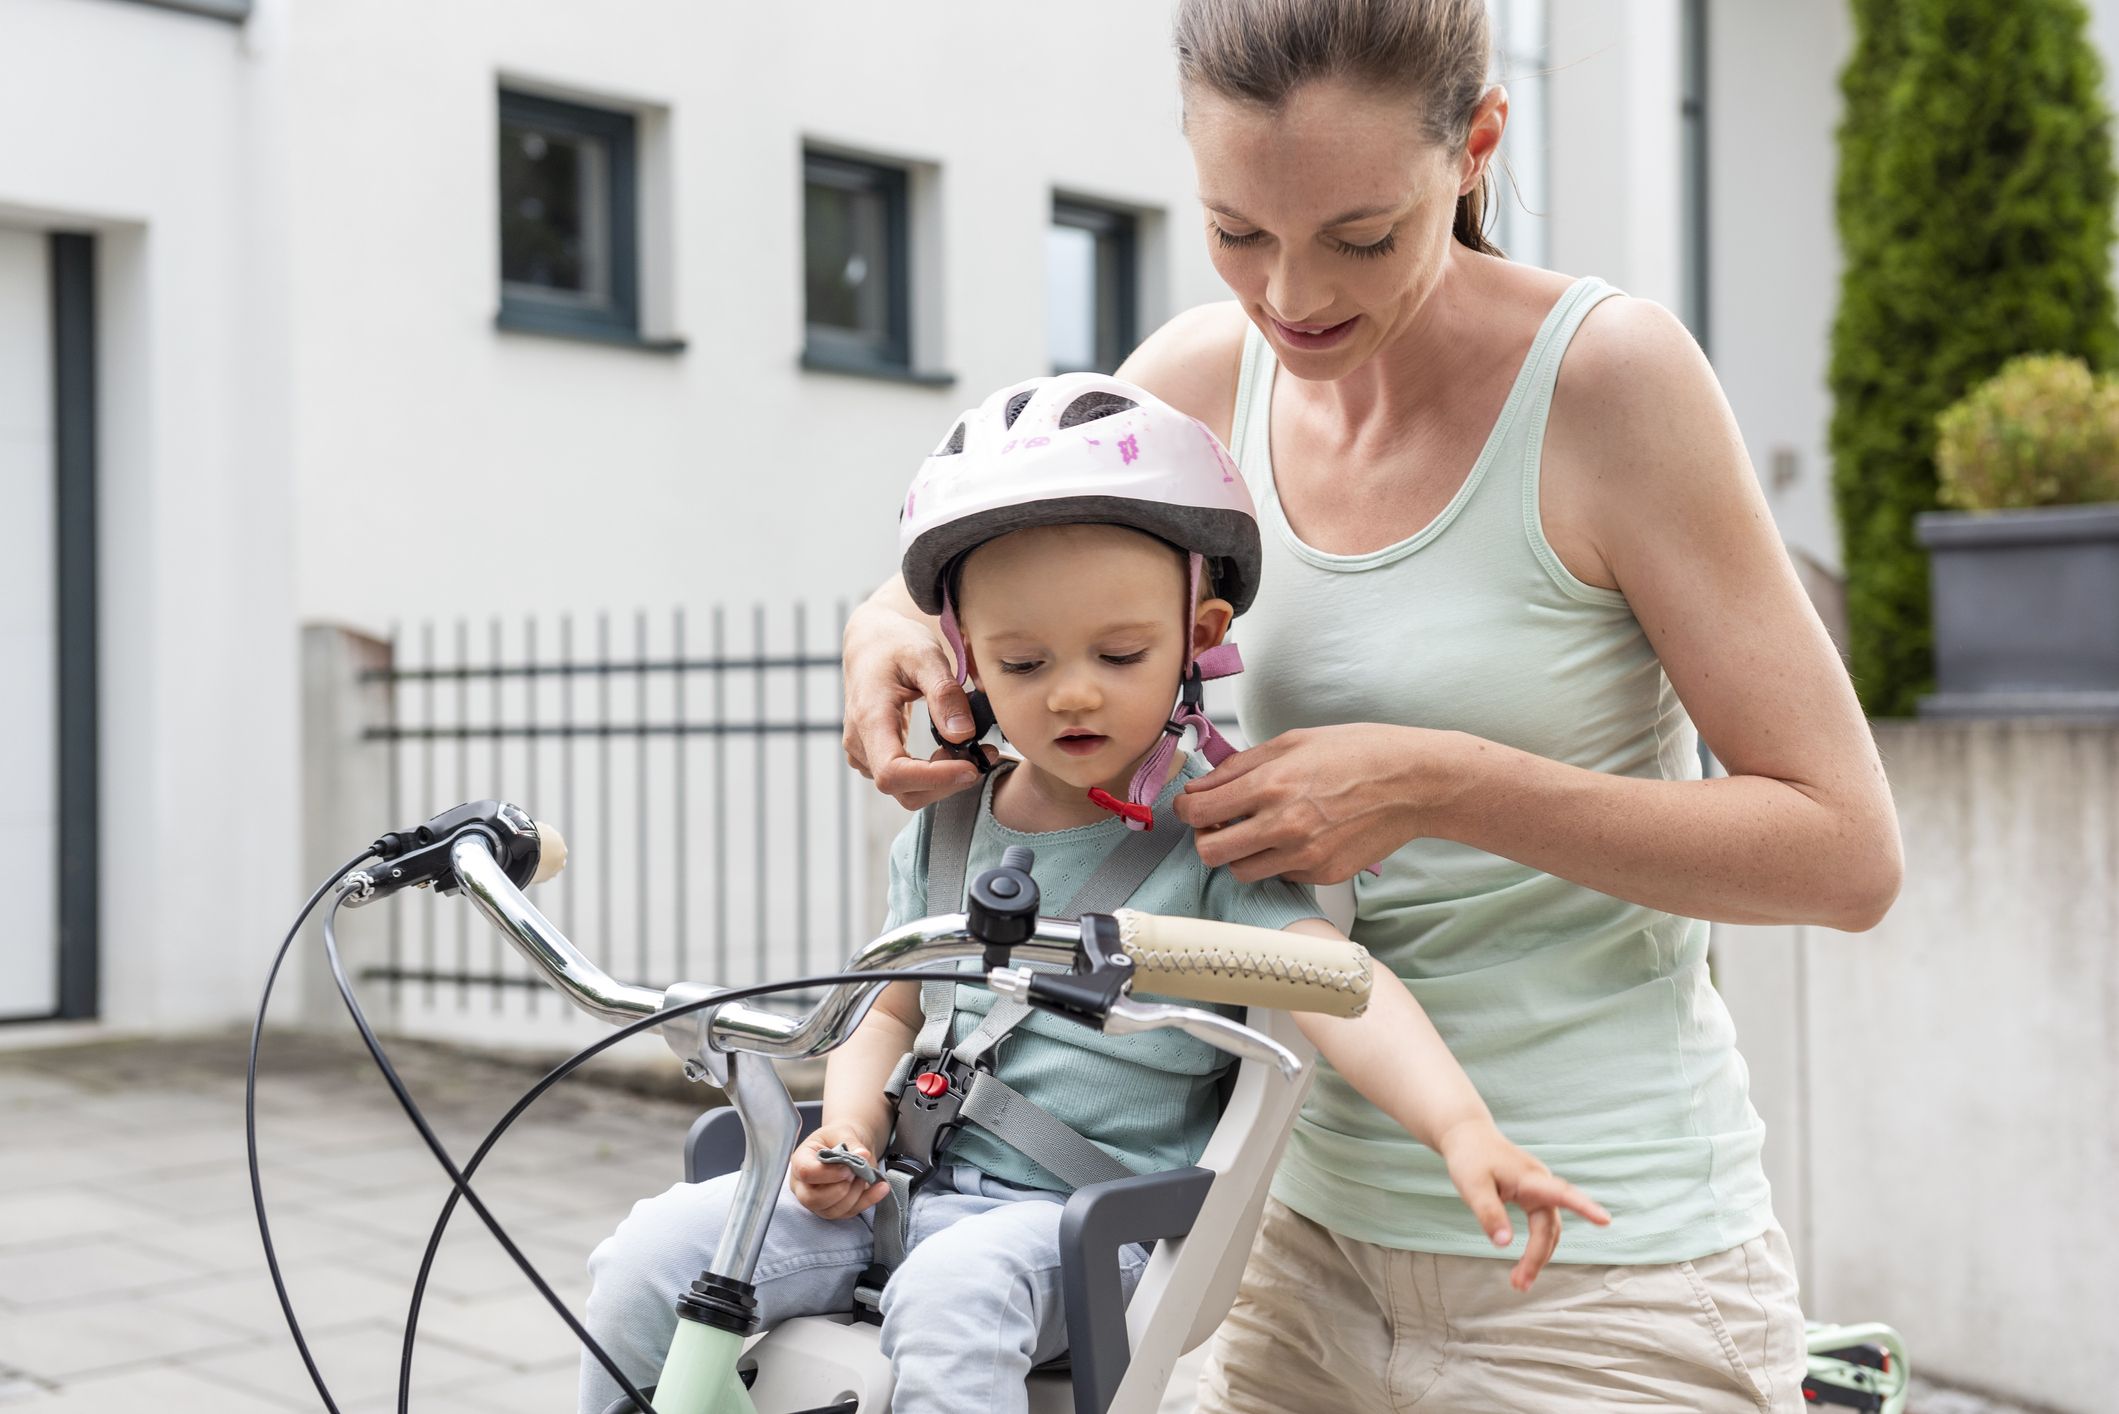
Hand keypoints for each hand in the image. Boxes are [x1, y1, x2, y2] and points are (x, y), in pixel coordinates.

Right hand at [789, 1123, 890, 1220]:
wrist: (848, 1144)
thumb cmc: (839, 1137)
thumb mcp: (843, 1132)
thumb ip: (851, 1142)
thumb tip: (862, 1155)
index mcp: (801, 1160)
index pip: (806, 1173)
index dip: (828, 1174)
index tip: (848, 1168)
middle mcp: (803, 1185)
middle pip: (813, 1199)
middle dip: (840, 1189)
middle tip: (856, 1173)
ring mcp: (817, 1200)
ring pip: (831, 1210)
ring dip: (854, 1195)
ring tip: (866, 1175)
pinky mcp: (833, 1209)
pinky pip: (848, 1213)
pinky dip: (867, 1201)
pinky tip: (881, 1187)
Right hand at [841, 600, 994, 809]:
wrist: (870, 641)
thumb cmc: (896, 643)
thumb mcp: (925, 656)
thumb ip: (945, 694)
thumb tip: (963, 735)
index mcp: (869, 717)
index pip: (893, 772)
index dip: (934, 779)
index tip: (971, 767)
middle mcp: (859, 741)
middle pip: (902, 790)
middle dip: (946, 782)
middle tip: (982, 755)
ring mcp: (862, 751)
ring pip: (905, 790)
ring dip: (942, 781)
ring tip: (972, 751)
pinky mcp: (872, 754)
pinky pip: (903, 780)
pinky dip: (932, 775)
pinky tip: (953, 751)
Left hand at [1175, 725, 1463, 883]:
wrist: (1414, 783)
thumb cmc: (1361, 754)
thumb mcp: (1294, 741)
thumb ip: (1241, 766)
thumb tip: (1205, 784)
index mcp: (1272, 785)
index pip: (1198, 811)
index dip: (1186, 809)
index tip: (1190, 806)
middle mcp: (1284, 826)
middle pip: (1210, 852)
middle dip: (1206, 837)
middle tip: (1218, 825)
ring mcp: (1304, 856)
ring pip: (1241, 872)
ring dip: (1240, 854)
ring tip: (1258, 831)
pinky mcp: (1323, 874)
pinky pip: (1279, 876)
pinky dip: (1277, 861)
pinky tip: (1295, 838)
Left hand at [1436, 1119, 1610, 1290]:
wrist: (1467, 1135)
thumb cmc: (1470, 1157)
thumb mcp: (1472, 1187)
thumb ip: (1489, 1214)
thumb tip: (1504, 1245)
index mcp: (1530, 1178)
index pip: (1562, 1195)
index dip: (1584, 1208)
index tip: (1605, 1220)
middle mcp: (1540, 1184)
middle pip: (1549, 1227)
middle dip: (1537, 1257)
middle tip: (1518, 1285)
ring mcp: (1537, 1189)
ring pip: (1547, 1228)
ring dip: (1538, 1255)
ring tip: (1518, 1281)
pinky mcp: (1531, 1193)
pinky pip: (1541, 1223)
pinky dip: (1536, 1244)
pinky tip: (1526, 1260)